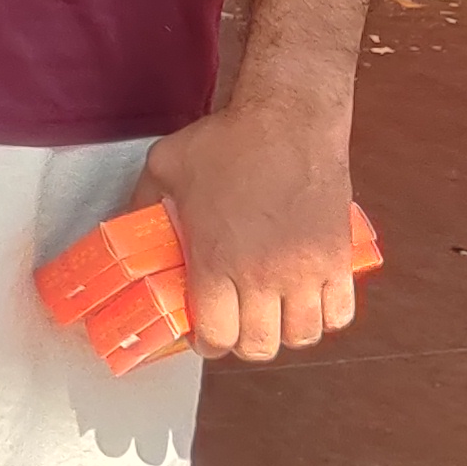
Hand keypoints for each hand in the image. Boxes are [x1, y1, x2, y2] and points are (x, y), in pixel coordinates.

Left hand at [139, 91, 359, 361]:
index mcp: (216, 261)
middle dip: (243, 342)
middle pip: (259, 346)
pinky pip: (340, 313)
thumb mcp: (165, 168)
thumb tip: (126, 229)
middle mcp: (263, 276)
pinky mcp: (339, 258)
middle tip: (236, 323)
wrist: (289, 119)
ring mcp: (306, 271)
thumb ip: (142, 206)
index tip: (204, 333)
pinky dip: (324, 316)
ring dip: (284, 332)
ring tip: (271, 313)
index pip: (216, 336)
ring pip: (302, 336)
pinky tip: (308, 300)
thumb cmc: (227, 141)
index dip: (207, 343)